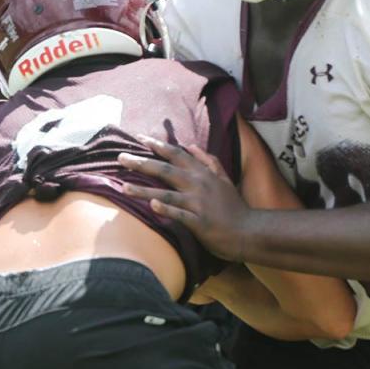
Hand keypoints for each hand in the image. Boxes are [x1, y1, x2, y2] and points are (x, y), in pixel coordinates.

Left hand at [118, 136, 250, 260]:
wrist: (248, 231)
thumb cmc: (234, 206)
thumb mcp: (224, 179)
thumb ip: (209, 161)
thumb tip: (192, 146)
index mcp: (203, 174)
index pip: (177, 154)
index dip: (158, 145)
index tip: (140, 138)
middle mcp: (199, 185)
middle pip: (166, 170)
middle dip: (142, 163)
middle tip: (121, 157)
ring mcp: (198, 203)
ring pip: (167, 193)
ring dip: (144, 190)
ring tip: (124, 187)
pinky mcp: (199, 222)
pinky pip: (179, 215)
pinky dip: (166, 210)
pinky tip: (152, 206)